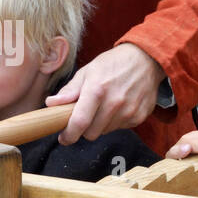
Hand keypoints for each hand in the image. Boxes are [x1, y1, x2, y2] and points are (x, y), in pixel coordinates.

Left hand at [45, 43, 164, 144]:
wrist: (145, 60)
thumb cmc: (113, 64)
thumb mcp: (87, 71)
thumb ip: (69, 90)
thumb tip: (51, 103)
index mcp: (97, 89)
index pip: (80, 122)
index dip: (69, 135)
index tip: (64, 138)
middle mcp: (114, 102)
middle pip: (91, 133)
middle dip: (84, 128)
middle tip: (85, 115)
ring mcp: (129, 111)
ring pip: (105, 132)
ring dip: (100, 124)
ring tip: (104, 106)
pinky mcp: (139, 116)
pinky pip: (120, 128)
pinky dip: (115, 121)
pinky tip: (117, 106)